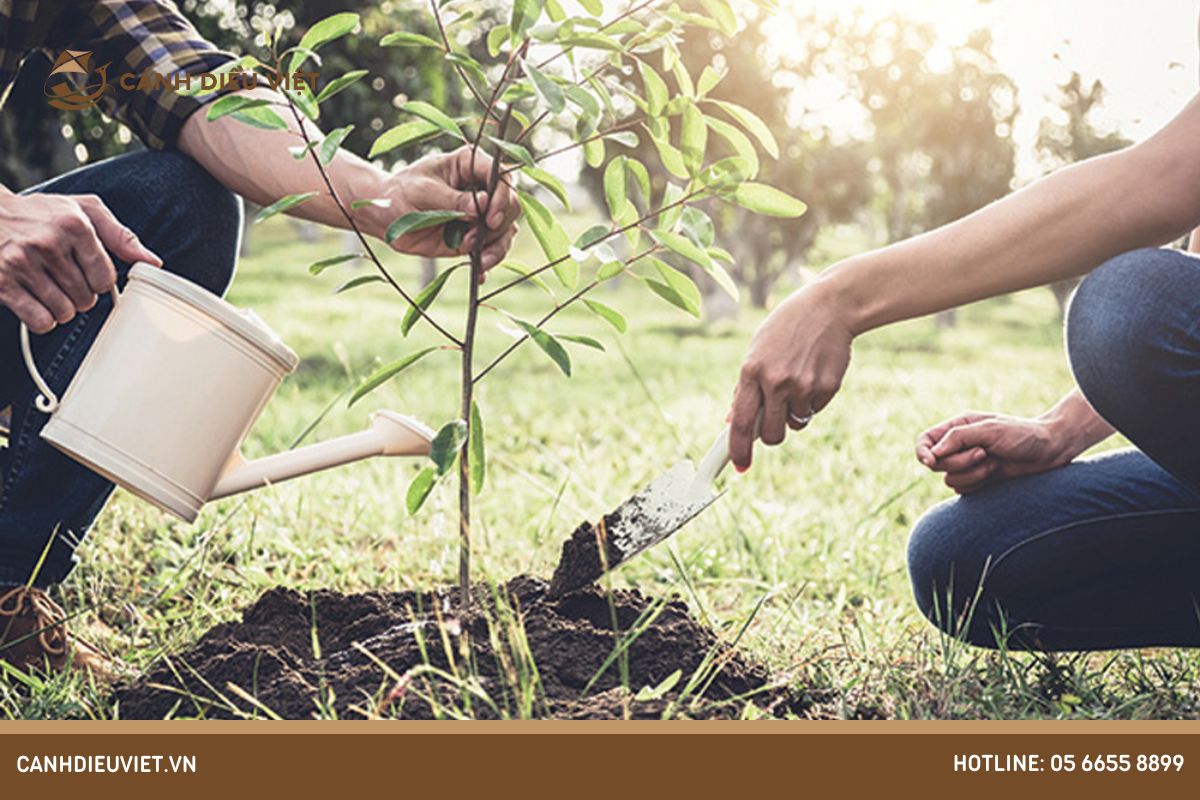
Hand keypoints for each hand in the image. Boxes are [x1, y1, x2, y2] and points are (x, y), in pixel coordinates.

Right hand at [0, 191, 160, 332]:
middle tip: (65, 278)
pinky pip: (40, 321)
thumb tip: (152, 262)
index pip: (106, 278)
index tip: (88, 272)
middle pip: (86, 298)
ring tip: (50, 288)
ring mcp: (21, 264)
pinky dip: (43, 319)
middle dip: (81, 295)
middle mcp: (47, 243)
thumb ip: (120, 235)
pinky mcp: (2, 283)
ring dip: (62, 308)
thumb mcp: (84, 210)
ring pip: (64, 312)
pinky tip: (36, 301)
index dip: (100, 281)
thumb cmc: (41, 213)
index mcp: (73, 225)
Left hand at [380, 146, 519, 269]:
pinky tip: (479, 273)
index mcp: (470, 164)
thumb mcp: (423, 191)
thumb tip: (482, 205)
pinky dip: (488, 262)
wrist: (385, 217)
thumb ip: (452, 200)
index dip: (502, 197)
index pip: (501, 176)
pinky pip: (492, 250)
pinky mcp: (475, 236)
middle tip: (476, 238)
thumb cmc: (401, 192)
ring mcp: (480, 214)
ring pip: (507, 230)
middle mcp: (482, 188)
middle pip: (511, 205)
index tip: (489, 218)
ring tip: (480, 260)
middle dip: (500, 225)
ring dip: (497, 247)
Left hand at [730, 281, 853, 470]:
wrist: (829, 307)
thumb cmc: (787, 329)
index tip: (739, 466)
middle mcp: (776, 381)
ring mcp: (803, 386)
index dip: (738, 449)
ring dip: (794, 413)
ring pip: (795, 424)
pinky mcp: (827, 388)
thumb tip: (732, 420)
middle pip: (771, 435)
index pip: (741, 422)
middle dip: (771, 435)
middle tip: (774, 419)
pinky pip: (814, 410)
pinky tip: (814, 373)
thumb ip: (745, 386)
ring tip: (797, 380)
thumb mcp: (758, 350)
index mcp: (752, 371)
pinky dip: (812, 401)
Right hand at [915, 412, 1071, 493]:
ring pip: (949, 479)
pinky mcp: (977, 481)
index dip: (922, 453)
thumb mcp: (989, 430)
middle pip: (936, 464)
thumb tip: (932, 454)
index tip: (931, 461)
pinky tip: (996, 473)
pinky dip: (978, 484)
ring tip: (994, 463)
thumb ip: (957, 438)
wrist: (1050, 451)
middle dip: (959, 462)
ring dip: (972, 474)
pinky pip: (963, 490)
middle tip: (983, 454)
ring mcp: (967, 465)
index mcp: (957, 427)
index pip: (925, 441)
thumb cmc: (1022, 435)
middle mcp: (958, 446)